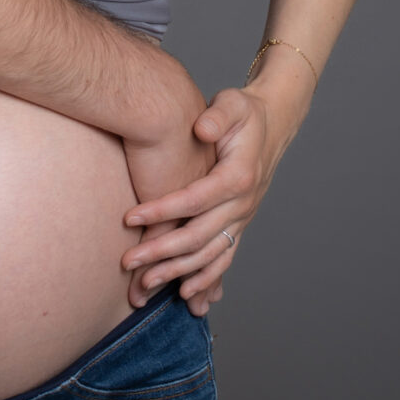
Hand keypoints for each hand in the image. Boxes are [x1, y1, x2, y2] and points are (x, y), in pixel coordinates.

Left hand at [119, 84, 299, 317]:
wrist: (272, 124)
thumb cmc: (244, 113)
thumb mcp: (233, 103)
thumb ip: (218, 115)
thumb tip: (202, 127)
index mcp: (238, 176)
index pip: (195, 200)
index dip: (162, 210)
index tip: (129, 217)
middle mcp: (243, 204)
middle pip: (199, 236)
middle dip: (161, 252)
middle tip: (128, 262)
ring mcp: (242, 218)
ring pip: (209, 255)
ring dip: (177, 272)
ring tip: (145, 286)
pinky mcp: (238, 225)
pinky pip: (223, 258)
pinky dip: (206, 280)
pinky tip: (187, 296)